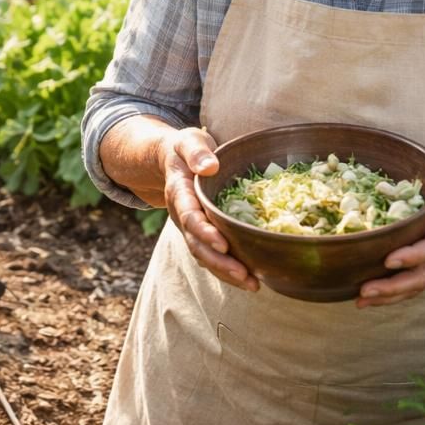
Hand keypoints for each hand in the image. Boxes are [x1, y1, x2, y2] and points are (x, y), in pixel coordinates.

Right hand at [163, 128, 259, 291]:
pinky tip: (250, 279)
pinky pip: (212, 256)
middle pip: (197, 245)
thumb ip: (195, 151)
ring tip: (252, 284)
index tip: (223, 243)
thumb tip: (209, 167)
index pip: (189, 216)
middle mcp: (182, 215)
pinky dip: (228, 270)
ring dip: (226, 272)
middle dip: (219, 262)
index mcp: (178, 193)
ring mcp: (190, 228)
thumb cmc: (186, 149)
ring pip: (204, 256)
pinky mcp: (201, 234)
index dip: (204, 232)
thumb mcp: (188, 140)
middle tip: (244, 275)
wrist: (173, 160)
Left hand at [355, 164, 424, 307]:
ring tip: (361, 301)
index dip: (414, 256)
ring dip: (388, 296)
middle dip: (394, 286)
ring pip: (415, 286)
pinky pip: (410, 283)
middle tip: (365, 291)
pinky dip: (390, 293)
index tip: (389, 260)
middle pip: (423, 276)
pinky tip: (367, 296)